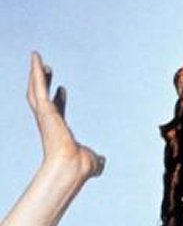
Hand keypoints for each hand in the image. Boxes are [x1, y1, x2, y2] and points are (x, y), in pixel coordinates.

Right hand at [27, 52, 103, 180]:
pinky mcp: (44, 110)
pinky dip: (36, 71)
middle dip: (44, 84)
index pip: (58, 112)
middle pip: (43, 98)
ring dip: (36, 74)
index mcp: (60, 132)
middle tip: (47, 69)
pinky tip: (37, 58)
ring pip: (35, 90)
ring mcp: (45, 115)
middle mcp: (49, 122)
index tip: (63, 89)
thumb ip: (97, 161)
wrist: (71, 166)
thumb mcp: (92, 162)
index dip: (60, 101)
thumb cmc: (81, 168)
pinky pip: (38, 86)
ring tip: (37, 59)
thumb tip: (103, 162)